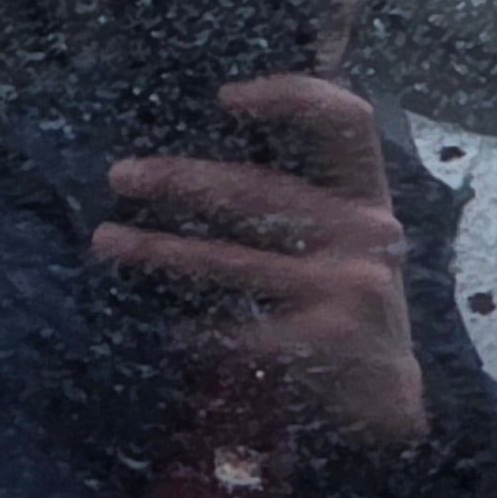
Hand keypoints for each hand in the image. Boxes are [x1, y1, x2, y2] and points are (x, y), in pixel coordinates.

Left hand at [96, 75, 429, 451]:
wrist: (390, 402)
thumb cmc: (351, 303)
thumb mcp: (351, 241)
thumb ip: (309, 196)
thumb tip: (214, 147)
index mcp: (372, 199)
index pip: (349, 122)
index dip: (294, 95)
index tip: (226, 98)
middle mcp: (366, 235)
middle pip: (259, 189)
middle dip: (179, 179)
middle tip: (120, 176)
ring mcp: (346, 288)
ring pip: (231, 259)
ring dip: (159, 249)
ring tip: (106, 241)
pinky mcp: (322, 341)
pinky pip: (235, 327)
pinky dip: (193, 327)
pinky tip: (164, 328)